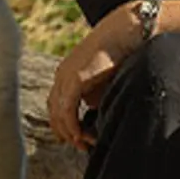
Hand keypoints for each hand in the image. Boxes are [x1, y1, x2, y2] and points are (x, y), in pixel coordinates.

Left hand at [47, 6, 142, 150]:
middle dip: (65, 132)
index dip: (63, 125)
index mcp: (66, 74)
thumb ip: (94, 96)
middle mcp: (61, 76)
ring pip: (58, 114)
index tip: (76, 138)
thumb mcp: (103, 81)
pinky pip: (67, 110)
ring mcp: (66, 76)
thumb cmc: (119, 54)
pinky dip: (72, 126)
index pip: (56, 105)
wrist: (126, 32)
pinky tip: (81, 136)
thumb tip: (92, 112)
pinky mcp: (75, 79)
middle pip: (53, 112)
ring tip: (85, 144)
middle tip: (80, 146)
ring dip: (70, 132)